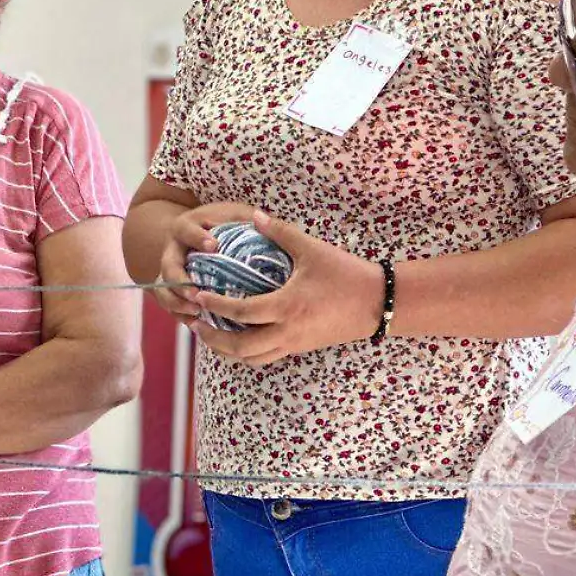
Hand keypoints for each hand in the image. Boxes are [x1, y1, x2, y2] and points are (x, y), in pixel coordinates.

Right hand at [156, 202, 262, 324]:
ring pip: (164, 290)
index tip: (213, 246)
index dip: (197, 238)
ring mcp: (171, 271)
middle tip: (197, 294)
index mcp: (186, 227)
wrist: (196, 232)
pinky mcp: (172, 289)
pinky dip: (181, 315)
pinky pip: (170, 305)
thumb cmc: (222, 223)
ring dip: (178, 303)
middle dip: (181, 281)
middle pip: (168, 267)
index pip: (187, 231)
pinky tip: (198, 325)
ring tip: (197, 313)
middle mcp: (173, 250)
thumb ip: (248, 220)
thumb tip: (272, 225)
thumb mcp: (234, 215)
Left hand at [192, 210, 384, 366]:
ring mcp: (295, 344)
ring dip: (227, 349)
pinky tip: (239, 335)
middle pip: (240, 347)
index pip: (241, 312)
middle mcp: (287, 332)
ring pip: (252, 359)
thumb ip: (280, 232)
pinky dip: (247, 351)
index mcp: (287, 307)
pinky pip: (267, 356)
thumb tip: (254, 216)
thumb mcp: (312, 249)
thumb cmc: (346, 274)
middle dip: (213, 338)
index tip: (199, 293)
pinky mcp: (302, 347)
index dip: (215, 304)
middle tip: (195, 322)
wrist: (380, 303)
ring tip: (210, 333)